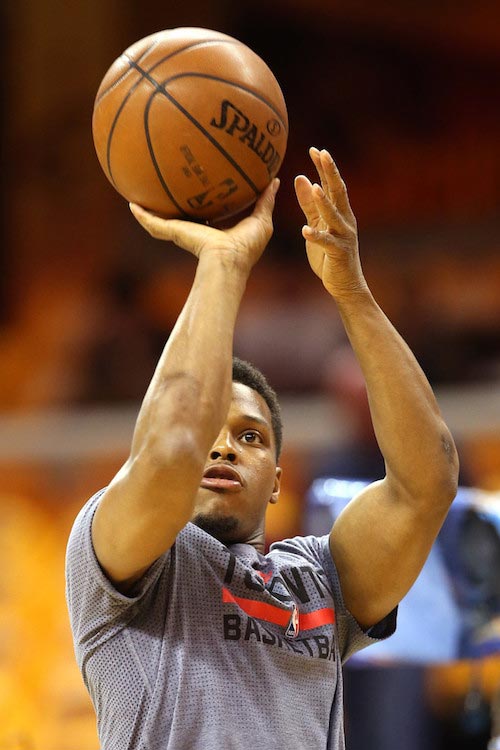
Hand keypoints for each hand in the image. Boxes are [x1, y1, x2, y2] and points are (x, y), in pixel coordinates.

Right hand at [129, 179, 279, 273]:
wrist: (227, 260)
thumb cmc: (246, 247)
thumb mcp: (261, 219)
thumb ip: (265, 201)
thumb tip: (274, 180)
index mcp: (214, 231)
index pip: (205, 213)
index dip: (202, 200)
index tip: (200, 186)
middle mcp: (195, 232)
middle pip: (180, 215)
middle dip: (172, 201)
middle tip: (165, 182)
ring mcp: (182, 233)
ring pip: (161, 220)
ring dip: (149, 210)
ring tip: (137, 192)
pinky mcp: (173, 233)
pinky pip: (153, 223)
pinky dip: (141, 216)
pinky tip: (131, 203)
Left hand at [294, 148, 366, 298]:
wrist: (346, 285)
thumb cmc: (329, 255)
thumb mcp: (317, 225)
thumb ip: (308, 204)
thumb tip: (300, 178)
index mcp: (340, 213)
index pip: (332, 185)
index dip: (324, 168)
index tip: (315, 150)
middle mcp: (345, 221)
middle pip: (338, 192)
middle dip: (330, 173)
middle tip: (322, 153)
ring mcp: (344, 236)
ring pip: (334, 215)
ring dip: (324, 201)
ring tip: (315, 187)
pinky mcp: (339, 253)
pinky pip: (326, 243)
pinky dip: (316, 236)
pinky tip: (304, 230)